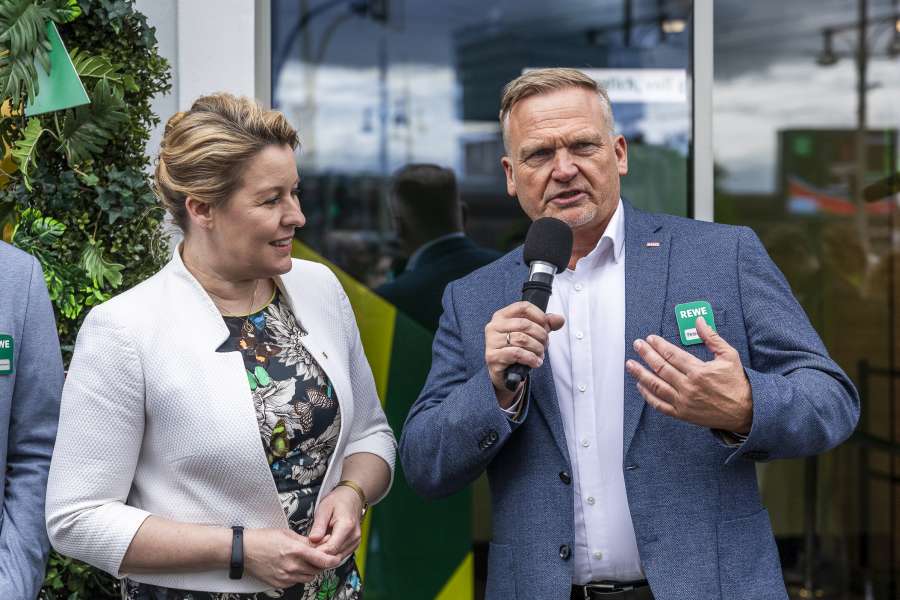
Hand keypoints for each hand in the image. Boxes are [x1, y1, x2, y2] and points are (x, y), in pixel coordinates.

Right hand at [243, 527, 340, 587]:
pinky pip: (296, 581)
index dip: (332, 560)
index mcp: (295, 551)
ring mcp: (285, 577)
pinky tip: (294, 566)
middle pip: (317, 570)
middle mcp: (292, 566)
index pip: (322, 560)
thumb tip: (321, 542)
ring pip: (308, 577)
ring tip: (306, 560)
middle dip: (322, 564)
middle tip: (321, 556)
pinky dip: (300, 575)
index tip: (336, 557)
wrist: (244, 551)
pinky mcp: (280, 584)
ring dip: (311, 570)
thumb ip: (305, 541)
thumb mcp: (287, 534)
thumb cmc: (263, 539)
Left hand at [308, 485, 362, 558]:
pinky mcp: (353, 545)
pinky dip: (330, 554)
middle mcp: (354, 537)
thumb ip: (318, 525)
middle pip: (334, 556)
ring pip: (337, 559)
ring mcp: (355, 542)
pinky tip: (322, 546)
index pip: (330, 549)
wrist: (352, 497)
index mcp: (347, 526)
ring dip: (324, 556)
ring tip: (314, 546)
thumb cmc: (338, 501)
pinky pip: (340, 555)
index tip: (305, 550)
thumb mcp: (324, 508)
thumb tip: (312, 540)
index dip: (316, 552)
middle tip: (306, 549)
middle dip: (319, 555)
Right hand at [484, 301, 564, 406]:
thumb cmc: (516, 349)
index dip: (539, 315)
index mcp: (502, 316)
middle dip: (541, 335)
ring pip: (522, 339)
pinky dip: (531, 358)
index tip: (547, 326)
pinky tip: (536, 362)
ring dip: (537, 348)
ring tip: (540, 354)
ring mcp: (491, 341)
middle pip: (525, 324)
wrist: (504, 373)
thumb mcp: (531, 334)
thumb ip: (545, 325)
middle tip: (545, 344)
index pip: (523, 307)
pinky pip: (517, 353)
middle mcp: (494, 326)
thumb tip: (560, 319)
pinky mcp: (493, 356)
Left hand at [625, 316, 752, 433]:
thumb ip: (712, 337)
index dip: (658, 345)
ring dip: (641, 374)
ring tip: (630, 364)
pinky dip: (648, 395)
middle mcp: (689, 386)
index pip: (672, 354)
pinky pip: (660, 405)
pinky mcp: (682, 414)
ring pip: (656, 386)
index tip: (650, 338)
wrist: (745, 411)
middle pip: (660, 367)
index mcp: (699, 371)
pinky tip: (640, 386)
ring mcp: (684, 402)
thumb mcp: (729, 355)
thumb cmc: (737, 383)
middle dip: (646, 354)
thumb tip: (699, 321)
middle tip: (637, 345)